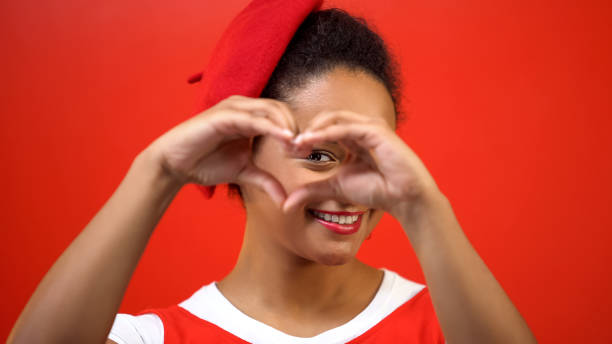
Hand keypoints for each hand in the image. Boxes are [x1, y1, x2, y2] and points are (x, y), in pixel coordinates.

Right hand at [146, 95, 296, 205]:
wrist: (175, 165)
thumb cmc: (206, 163)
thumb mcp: (244, 172)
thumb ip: (266, 181)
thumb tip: (285, 200)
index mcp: (250, 117)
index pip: (282, 117)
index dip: (297, 133)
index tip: (306, 154)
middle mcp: (244, 108)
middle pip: (281, 110)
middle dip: (296, 129)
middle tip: (303, 151)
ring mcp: (233, 109)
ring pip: (271, 110)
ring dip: (287, 128)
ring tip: (296, 147)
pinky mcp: (223, 115)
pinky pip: (254, 119)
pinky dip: (272, 128)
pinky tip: (285, 139)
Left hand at [282, 110, 441, 222]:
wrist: (404, 198)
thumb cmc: (377, 190)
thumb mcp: (335, 188)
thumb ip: (311, 190)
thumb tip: (286, 204)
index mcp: (352, 137)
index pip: (323, 128)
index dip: (305, 138)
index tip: (288, 152)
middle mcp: (361, 128)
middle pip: (325, 118)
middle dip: (306, 131)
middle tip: (289, 147)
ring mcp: (369, 127)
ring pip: (333, 118)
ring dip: (313, 129)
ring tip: (297, 144)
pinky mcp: (376, 130)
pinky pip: (345, 127)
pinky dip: (326, 132)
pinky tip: (311, 141)